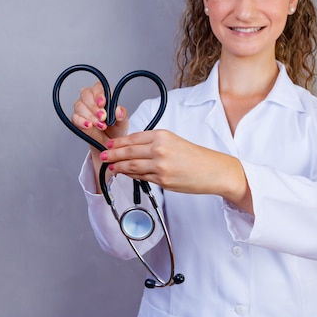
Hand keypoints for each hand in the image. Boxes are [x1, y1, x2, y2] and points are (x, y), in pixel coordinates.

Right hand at [71, 81, 128, 151]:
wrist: (109, 142)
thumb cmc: (115, 129)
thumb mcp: (122, 122)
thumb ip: (122, 115)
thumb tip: (118, 110)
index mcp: (103, 95)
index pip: (98, 87)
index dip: (99, 94)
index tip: (103, 103)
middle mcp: (90, 99)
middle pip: (86, 94)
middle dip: (94, 106)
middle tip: (103, 117)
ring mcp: (82, 108)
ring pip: (79, 105)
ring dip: (90, 116)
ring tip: (101, 125)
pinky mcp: (76, 119)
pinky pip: (75, 117)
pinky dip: (81, 121)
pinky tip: (89, 126)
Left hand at [100, 129, 252, 212]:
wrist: (213, 171)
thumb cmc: (195, 156)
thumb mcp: (174, 141)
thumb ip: (154, 143)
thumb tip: (133, 147)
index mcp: (162, 135)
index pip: (133, 138)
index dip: (118, 142)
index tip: (109, 144)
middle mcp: (159, 149)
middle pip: (128, 151)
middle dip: (112, 154)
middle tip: (103, 156)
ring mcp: (160, 166)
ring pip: (131, 166)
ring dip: (118, 166)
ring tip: (110, 167)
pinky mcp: (162, 180)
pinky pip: (141, 177)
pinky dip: (130, 175)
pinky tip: (124, 174)